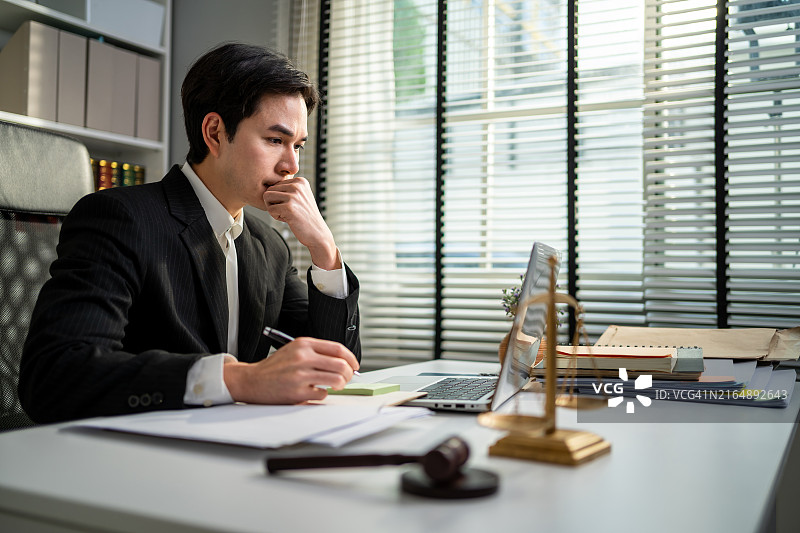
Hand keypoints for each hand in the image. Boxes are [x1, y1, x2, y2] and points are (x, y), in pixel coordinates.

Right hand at [223, 337, 358, 403]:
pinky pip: (322, 394)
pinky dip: (322, 394)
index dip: (351, 358)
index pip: (338, 348)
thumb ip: (317, 352)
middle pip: (341, 365)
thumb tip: (344, 361)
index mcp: (304, 344)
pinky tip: (314, 391)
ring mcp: (300, 375)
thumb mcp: (295, 350)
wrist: (252, 380)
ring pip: (336, 380)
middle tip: (346, 378)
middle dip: (349, 374)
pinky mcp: (297, 392)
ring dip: (340, 384)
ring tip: (335, 386)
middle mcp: (302, 357)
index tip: (354, 365)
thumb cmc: (275, 367)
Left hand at [263, 177, 339, 269]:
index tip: (292, 205)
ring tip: (287, 214)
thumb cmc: (305, 216)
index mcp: (300, 181)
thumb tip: (267, 186)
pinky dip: (276, 217)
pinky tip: (289, 219)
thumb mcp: (300, 197)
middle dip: (274, 202)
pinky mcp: (289, 207)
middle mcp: (297, 185)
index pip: (275, 185)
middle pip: (269, 190)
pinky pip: (270, 209)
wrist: (317, 233)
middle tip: (288, 211)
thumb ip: (287, 188)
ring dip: (274, 208)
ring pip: (267, 198)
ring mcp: (293, 196)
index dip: (279, 198)